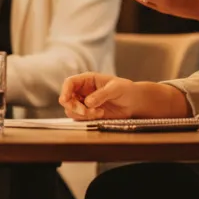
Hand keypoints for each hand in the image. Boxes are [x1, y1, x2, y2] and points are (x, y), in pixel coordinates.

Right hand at [58, 73, 187, 119]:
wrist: (133, 102)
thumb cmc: (125, 89)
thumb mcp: (115, 88)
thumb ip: (102, 94)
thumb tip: (87, 102)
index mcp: (87, 80)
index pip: (70, 83)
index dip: (65, 91)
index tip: (65, 100)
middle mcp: (83, 91)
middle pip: (67, 99)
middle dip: (74, 107)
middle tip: (87, 111)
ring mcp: (84, 103)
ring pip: (72, 110)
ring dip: (82, 114)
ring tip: (98, 112)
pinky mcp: (88, 113)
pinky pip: (80, 118)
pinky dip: (88, 118)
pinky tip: (101, 114)